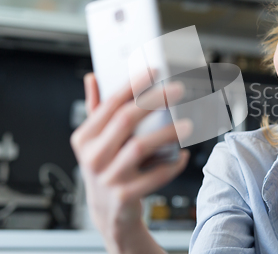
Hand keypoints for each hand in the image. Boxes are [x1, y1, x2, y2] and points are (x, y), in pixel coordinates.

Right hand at [70, 73, 190, 252]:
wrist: (109, 212)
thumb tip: (93, 78)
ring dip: (167, 133)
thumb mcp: (95, 141)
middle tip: (177, 90)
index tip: (152, 71)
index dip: (132, 86)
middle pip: (125, 120)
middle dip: (153, 101)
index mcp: (84, 138)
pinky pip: (154, 176)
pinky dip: (171, 165)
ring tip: (187, 124)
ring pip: (140, 147)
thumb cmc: (105, 168)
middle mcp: (92, 157)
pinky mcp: (125, 196)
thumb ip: (95, 109)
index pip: (109, 105)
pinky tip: (182, 155)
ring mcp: (108, 177)